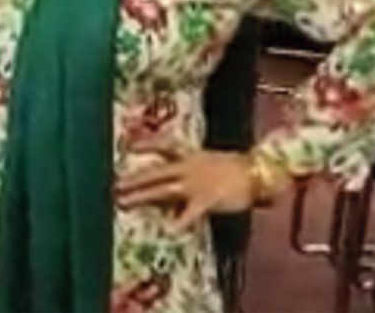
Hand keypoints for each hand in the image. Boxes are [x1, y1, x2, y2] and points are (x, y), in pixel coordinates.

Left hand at [116, 148, 262, 228]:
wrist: (260, 171)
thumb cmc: (237, 168)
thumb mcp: (209, 162)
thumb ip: (187, 170)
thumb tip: (169, 181)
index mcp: (189, 156)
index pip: (163, 146)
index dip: (145, 145)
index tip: (128, 146)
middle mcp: (187, 168)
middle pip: (154, 173)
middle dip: (133, 179)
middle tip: (114, 185)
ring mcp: (195, 184)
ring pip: (162, 191)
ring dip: (141, 197)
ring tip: (123, 202)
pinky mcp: (206, 200)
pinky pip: (189, 213)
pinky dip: (179, 221)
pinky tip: (169, 230)